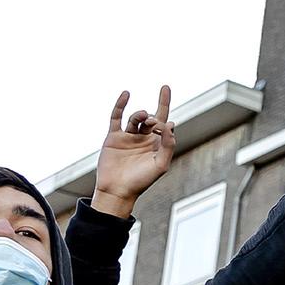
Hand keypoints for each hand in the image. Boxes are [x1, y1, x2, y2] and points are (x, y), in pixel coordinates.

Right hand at [92, 86, 176, 218]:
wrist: (117, 191)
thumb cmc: (141, 182)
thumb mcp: (160, 165)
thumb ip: (168, 145)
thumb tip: (171, 124)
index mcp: (157, 145)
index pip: (165, 123)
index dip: (167, 120)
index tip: (167, 124)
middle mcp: (143, 139)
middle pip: (151, 119)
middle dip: (153, 117)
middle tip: (151, 122)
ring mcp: (128, 137)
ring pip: (136, 118)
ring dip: (140, 115)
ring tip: (143, 117)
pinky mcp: (113, 137)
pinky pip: (116, 117)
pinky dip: (121, 104)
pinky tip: (127, 93)